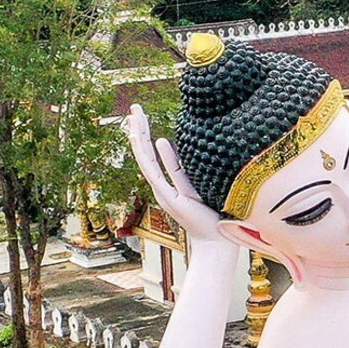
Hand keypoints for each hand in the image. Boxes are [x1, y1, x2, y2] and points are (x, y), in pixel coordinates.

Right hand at [125, 107, 231, 247]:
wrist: (215, 240)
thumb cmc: (211, 214)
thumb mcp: (198, 183)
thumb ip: (185, 168)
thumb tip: (187, 149)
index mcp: (167, 182)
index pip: (152, 153)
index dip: (145, 134)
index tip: (140, 116)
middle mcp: (160, 185)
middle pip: (144, 152)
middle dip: (139, 129)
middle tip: (134, 107)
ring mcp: (162, 191)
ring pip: (145, 158)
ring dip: (139, 136)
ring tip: (134, 116)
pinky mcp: (168, 196)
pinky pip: (154, 171)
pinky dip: (148, 154)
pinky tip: (144, 137)